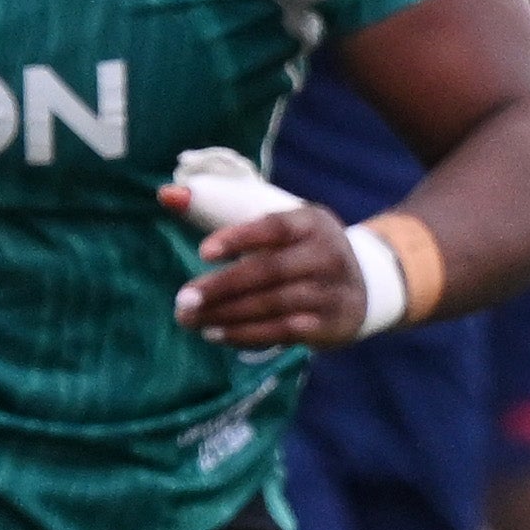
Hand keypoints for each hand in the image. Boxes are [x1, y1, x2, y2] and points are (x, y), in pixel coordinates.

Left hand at [170, 193, 366, 350]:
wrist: (364, 287)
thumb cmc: (298, 251)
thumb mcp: (274, 225)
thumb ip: (219, 209)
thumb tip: (165, 195)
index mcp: (310, 222)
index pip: (274, 227)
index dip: (238, 238)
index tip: (203, 252)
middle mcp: (326, 254)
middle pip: (269, 271)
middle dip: (222, 287)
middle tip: (183, 300)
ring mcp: (330, 291)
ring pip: (272, 305)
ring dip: (227, 315)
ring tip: (191, 320)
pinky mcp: (329, 324)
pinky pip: (283, 331)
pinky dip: (246, 334)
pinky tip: (216, 334)